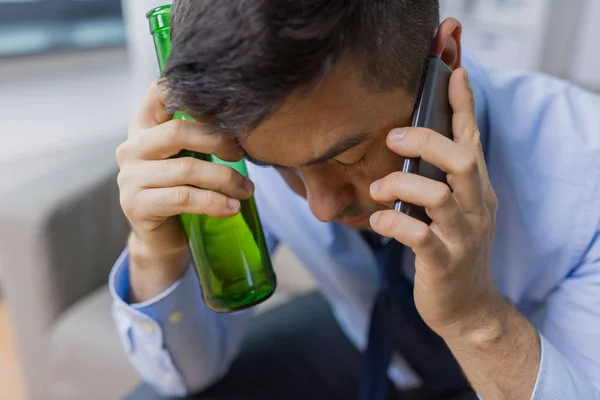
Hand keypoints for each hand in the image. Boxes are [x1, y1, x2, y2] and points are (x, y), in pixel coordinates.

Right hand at [116, 81, 253, 299]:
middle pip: (178, 132)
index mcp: (143, 127)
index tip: (224, 107)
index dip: (190, 93)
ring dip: (225, 179)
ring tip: (246, 190)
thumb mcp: (188, 156)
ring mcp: (130, 177)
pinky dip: (214, 203)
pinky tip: (232, 207)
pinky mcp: (136, 205)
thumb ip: (201, 135)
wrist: (162, 236)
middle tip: (242, 155)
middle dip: (218, 142)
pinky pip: (183, 198)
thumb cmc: (181, 189)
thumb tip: (244, 120)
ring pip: (186, 169)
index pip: (159, 93)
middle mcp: (131, 147)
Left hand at [369, 68, 501, 336]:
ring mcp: (461, 236)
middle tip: (391, 136)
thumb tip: (410, 145)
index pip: (472, 140)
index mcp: (477, 190)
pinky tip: (377, 222)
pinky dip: (391, 223)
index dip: (464, 107)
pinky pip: (417, 236)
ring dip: (400, 185)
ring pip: (438, 196)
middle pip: (459, 160)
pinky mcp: (443, 262)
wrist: (468, 308)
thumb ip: (439, 180)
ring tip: (376, 190)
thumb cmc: (453, 250)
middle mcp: (476, 208)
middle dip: (425, 140)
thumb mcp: (456, 210)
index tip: (455, 73)